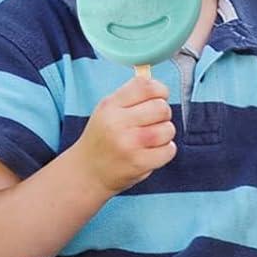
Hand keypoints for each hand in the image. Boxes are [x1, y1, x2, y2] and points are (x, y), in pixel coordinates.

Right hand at [72, 74, 175, 193]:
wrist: (86, 172)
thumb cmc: (102, 137)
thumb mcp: (108, 110)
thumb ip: (131, 95)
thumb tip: (158, 84)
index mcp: (110, 106)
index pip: (146, 86)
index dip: (160, 90)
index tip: (159, 98)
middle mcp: (118, 123)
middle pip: (162, 108)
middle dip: (163, 115)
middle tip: (152, 123)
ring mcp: (129, 144)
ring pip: (168, 129)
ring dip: (165, 134)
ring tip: (151, 139)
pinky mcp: (138, 163)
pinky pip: (169, 150)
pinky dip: (166, 151)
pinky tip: (152, 152)